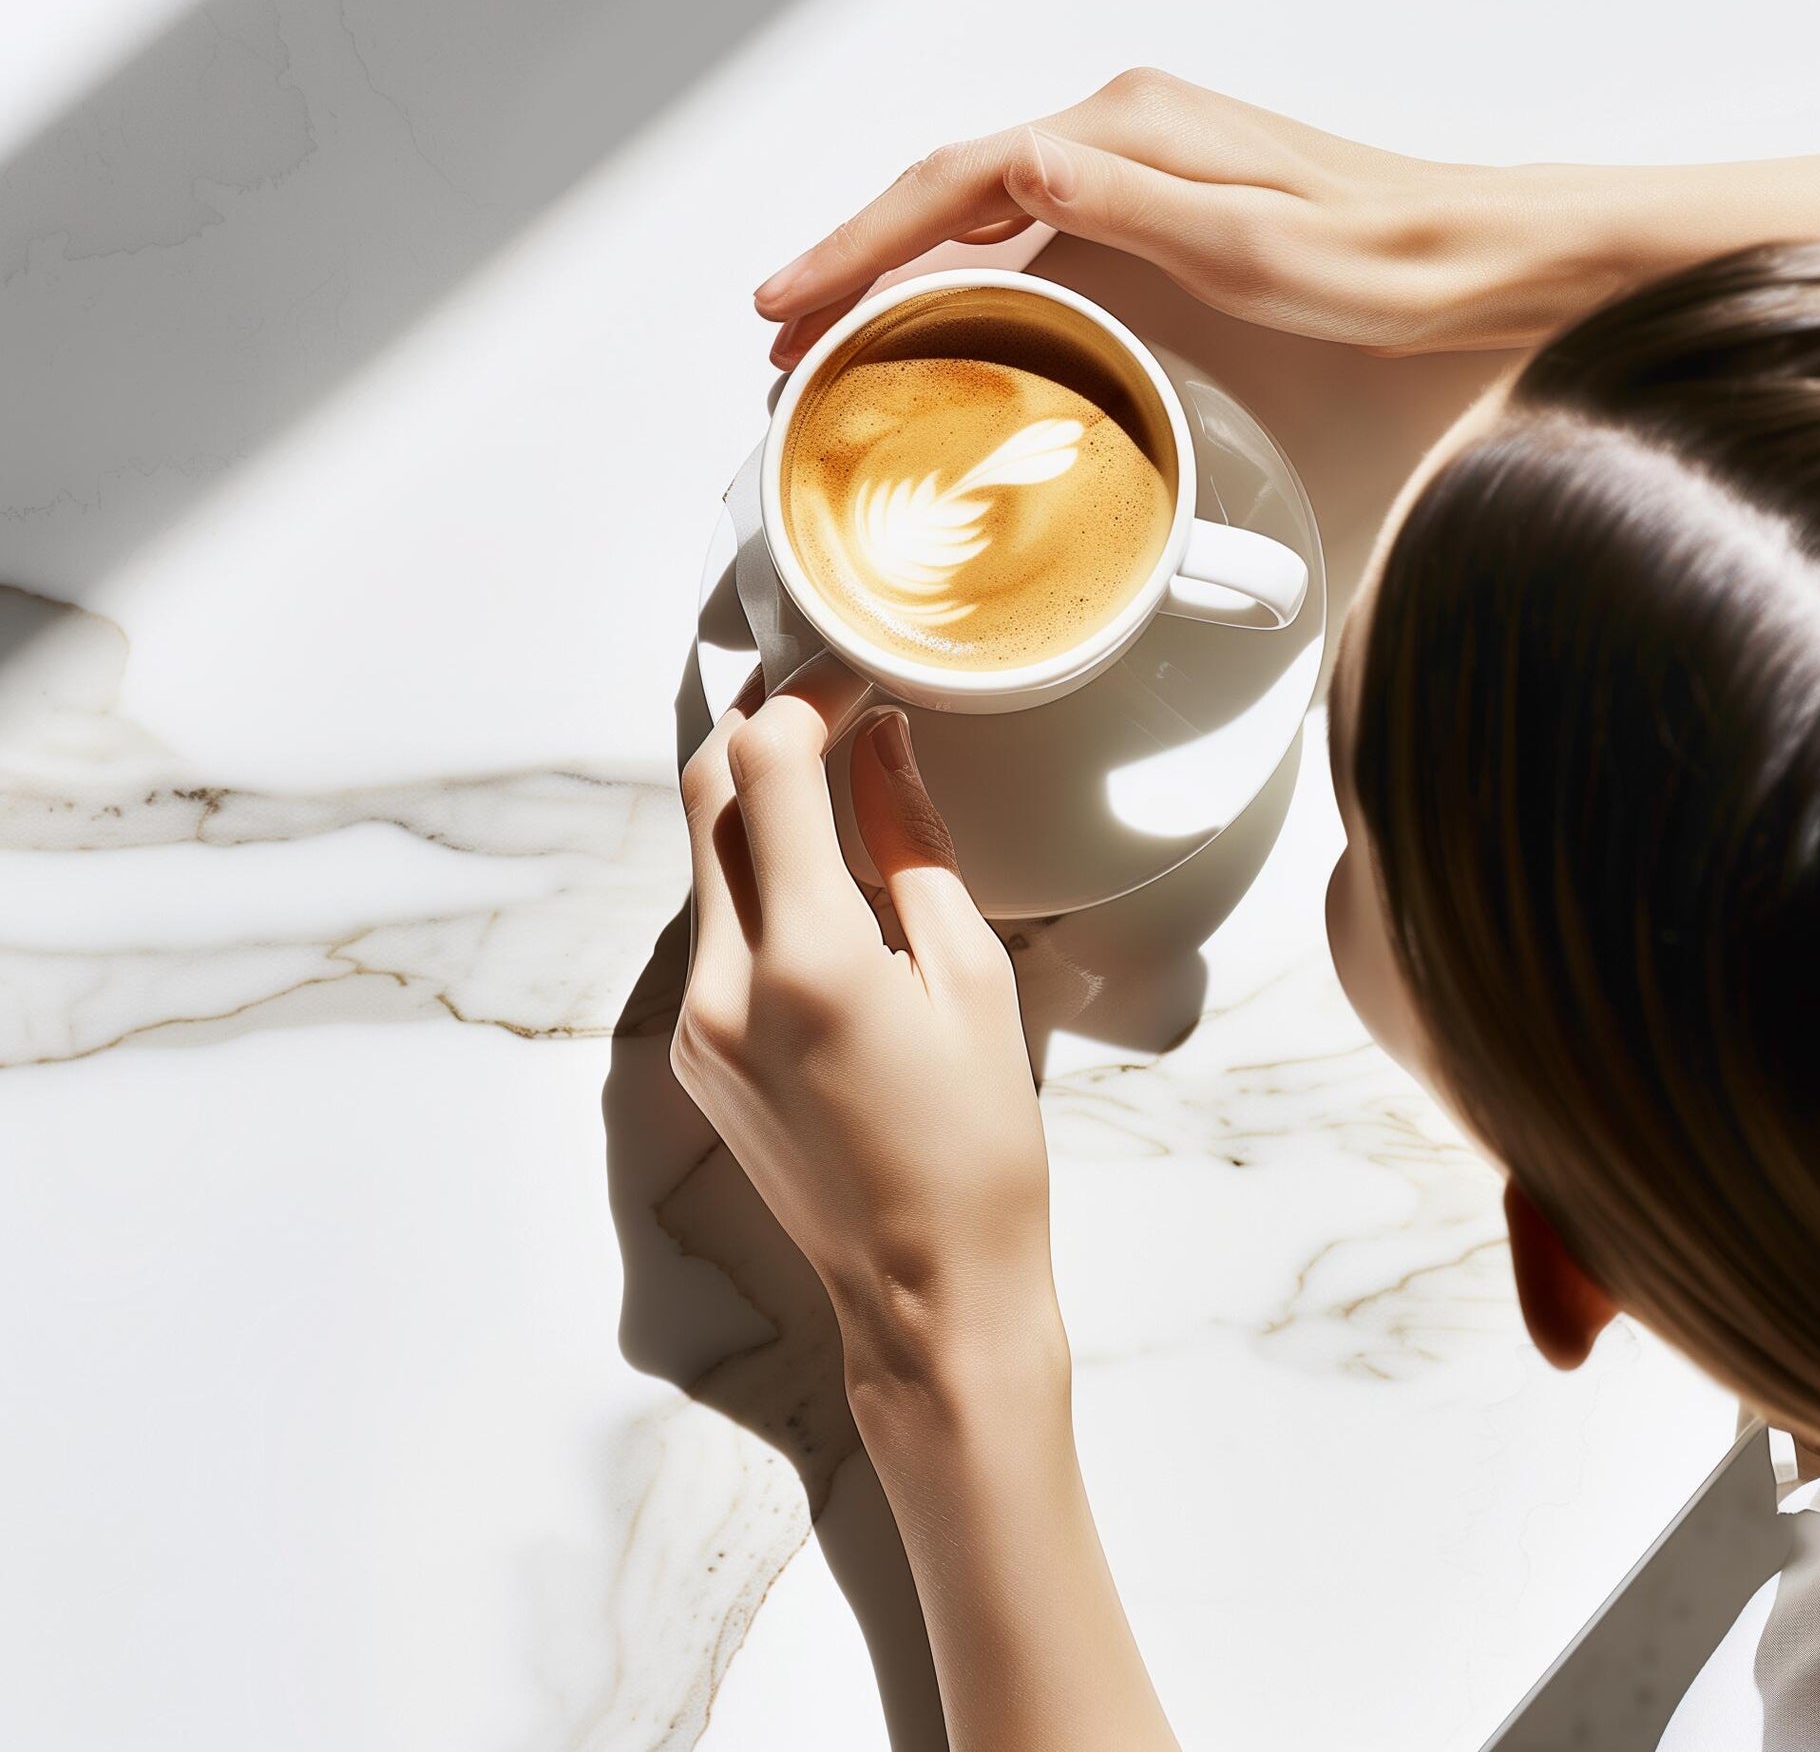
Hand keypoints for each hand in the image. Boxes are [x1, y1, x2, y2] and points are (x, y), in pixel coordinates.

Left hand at [673, 661, 1054, 1367]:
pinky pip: (709, 925)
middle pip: (704, 794)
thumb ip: (912, 846)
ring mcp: (694, 1023)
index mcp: (807, 959)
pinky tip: (818, 873)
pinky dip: (753, 873)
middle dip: (760, 726)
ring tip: (834, 771)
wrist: (924, 1294)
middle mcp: (723, 983)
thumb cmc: (979, 1145)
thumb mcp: (971, 978)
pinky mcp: (691, 1053)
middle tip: (834, 699)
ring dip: (755, 798)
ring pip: (702, 857)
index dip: (806, 696)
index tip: (859, 675)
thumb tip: (883, 745)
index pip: (764, 765)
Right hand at [753, 66, 1596, 361]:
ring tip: (833, 331)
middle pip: (946, 189)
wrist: (1476, 258)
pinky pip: (1025, 224)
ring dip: (898, 266)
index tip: (789, 301)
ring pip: (978, 207)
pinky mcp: (1157, 197)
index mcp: (1129, 131)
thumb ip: (1129, 205)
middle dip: (854, 260)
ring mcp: (1139, 159)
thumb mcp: (1252, 246)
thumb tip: (1020, 168)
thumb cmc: (1382, 264)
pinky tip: (941, 308)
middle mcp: (1123, 129)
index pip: (952, 182)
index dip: (858, 244)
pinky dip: (962, 267)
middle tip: (783, 334)